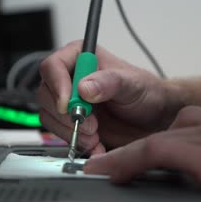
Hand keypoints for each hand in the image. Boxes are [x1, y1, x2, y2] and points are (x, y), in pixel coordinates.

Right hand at [37, 40, 180, 153]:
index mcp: (81, 57)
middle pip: (46, 93)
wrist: (155, 118)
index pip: (53, 66)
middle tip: (90, 125)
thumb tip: (83, 87)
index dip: (56, 86)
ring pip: (50, 115)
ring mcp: (69, 102)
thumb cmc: (146, 92)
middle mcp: (70, 78)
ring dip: (71, 130)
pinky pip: (60, 133)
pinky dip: (76, 142)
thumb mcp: (132, 83)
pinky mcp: (72, 123)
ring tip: (95, 136)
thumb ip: (109, 82)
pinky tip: (96, 145)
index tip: (68, 105)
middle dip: (66, 114)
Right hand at [84, 106, 200, 201]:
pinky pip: (191, 125)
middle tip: (102, 169)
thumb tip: (178, 187)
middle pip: (158, 139)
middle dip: (126, 155)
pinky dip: (171, 138)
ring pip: (172, 129)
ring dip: (148, 146)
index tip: (101, 170)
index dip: (123, 161)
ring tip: (130, 163)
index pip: (156, 151)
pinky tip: (170, 149)